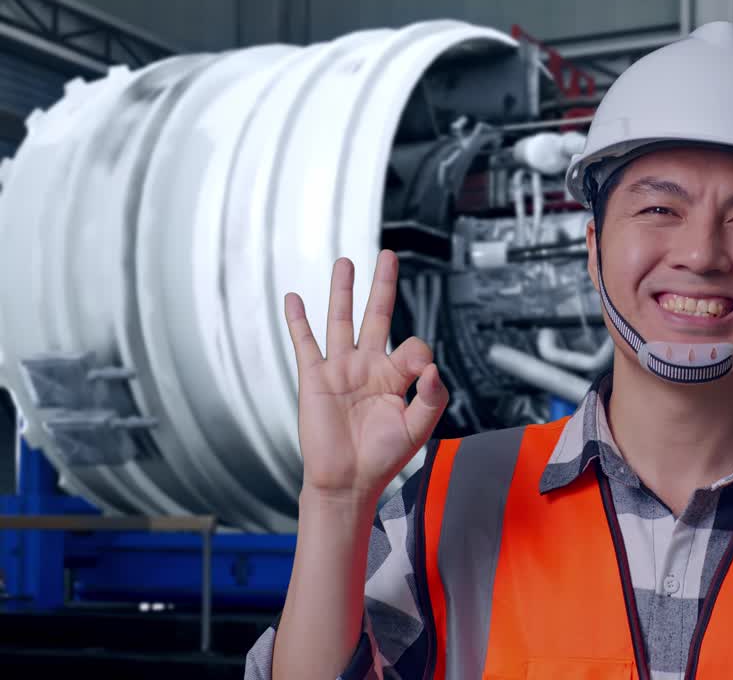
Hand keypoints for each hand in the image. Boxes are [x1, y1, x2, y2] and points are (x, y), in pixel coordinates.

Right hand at [283, 250, 447, 505]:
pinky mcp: (314, 378)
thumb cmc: (384, 458)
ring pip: (341, 320)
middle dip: (382, 285)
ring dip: (342, 291)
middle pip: (377, 315)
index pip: (413, 345)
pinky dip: (298, 320)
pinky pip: (305, 343)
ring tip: (345, 262)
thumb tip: (434, 366)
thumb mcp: (419, 427)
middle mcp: (369, 366)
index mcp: (396, 376)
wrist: (348, 481)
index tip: (423, 370)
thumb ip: (433, 396)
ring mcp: (340, 369)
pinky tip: (293, 298)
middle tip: (388, 256)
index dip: (420, 352)